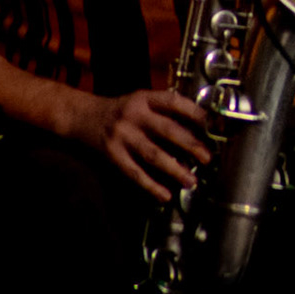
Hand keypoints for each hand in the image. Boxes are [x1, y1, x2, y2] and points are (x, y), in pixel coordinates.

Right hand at [71, 88, 210, 201]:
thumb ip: (164, 109)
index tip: (213, 124)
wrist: (80, 116)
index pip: (174, 102)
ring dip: (174, 169)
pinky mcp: (111, 154)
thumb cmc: (121, 110)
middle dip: (190, 144)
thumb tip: (199, 126)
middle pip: (167, 130)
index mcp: (145, 98)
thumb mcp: (141, 100)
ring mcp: (122, 136)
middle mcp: (134, 115)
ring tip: (191, 181)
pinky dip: (150, 185)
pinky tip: (164, 195)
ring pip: (152, 154)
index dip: (195, 112)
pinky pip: (133, 172)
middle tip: (208, 157)